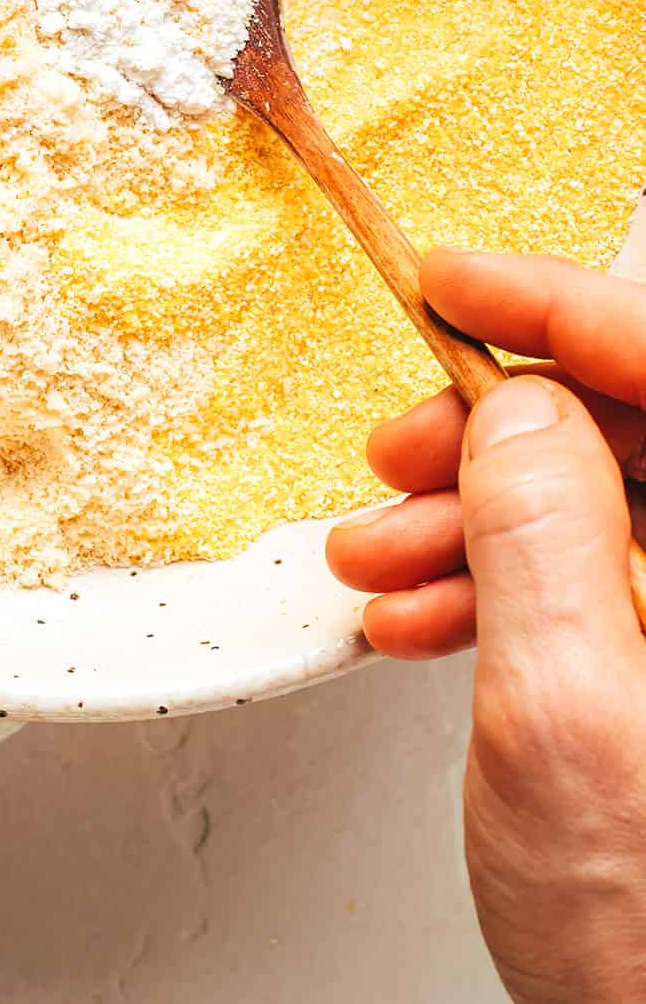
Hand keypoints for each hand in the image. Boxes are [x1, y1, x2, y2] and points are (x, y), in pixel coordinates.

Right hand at [327, 248, 645, 1003]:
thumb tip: (517, 413)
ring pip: (613, 506)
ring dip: (481, 519)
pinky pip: (608, 582)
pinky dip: (509, 586)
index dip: (558, 304)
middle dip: (497, 433)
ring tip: (383, 559)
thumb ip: (541, 535)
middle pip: (638, 432)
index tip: (455, 280)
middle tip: (399, 450)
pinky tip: (429, 615)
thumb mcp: (566, 722)